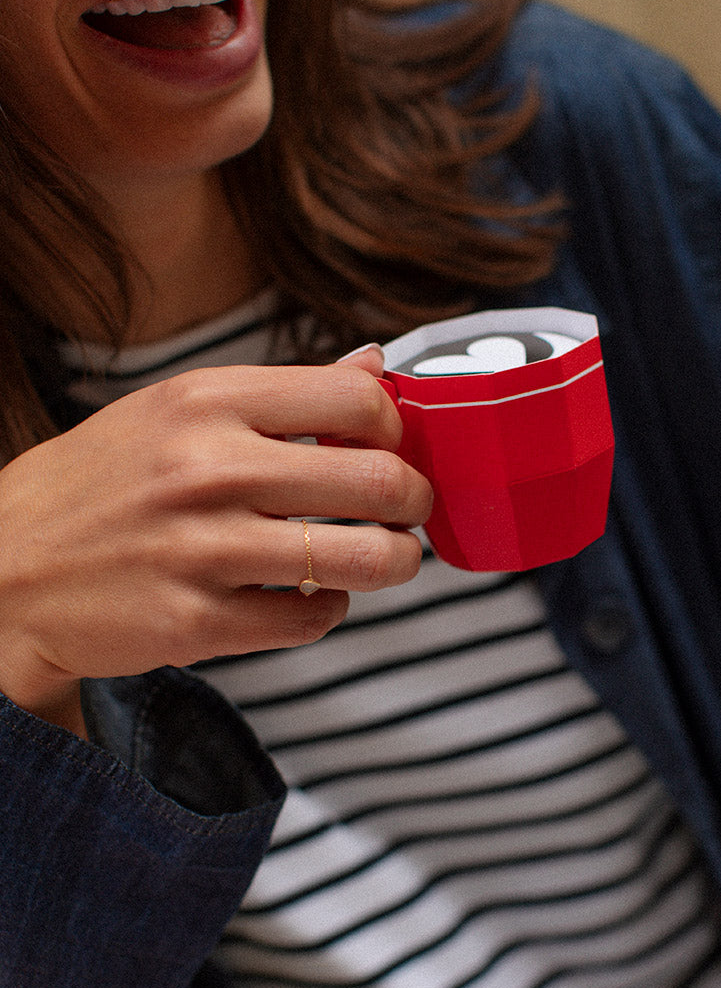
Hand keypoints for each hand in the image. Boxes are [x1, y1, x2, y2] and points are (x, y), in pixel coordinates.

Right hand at [0, 347, 431, 730]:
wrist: (4, 571)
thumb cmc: (99, 487)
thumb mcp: (172, 412)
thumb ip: (279, 394)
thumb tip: (376, 365)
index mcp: (205, 401)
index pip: (358, 400)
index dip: (394, 431)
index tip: (388, 449)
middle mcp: (208, 468)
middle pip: (381, 483)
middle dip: (413, 503)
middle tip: (406, 513)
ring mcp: (203, 549)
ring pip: (366, 560)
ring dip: (391, 564)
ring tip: (380, 559)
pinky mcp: (197, 622)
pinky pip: (315, 618)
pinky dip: (328, 610)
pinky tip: (308, 596)